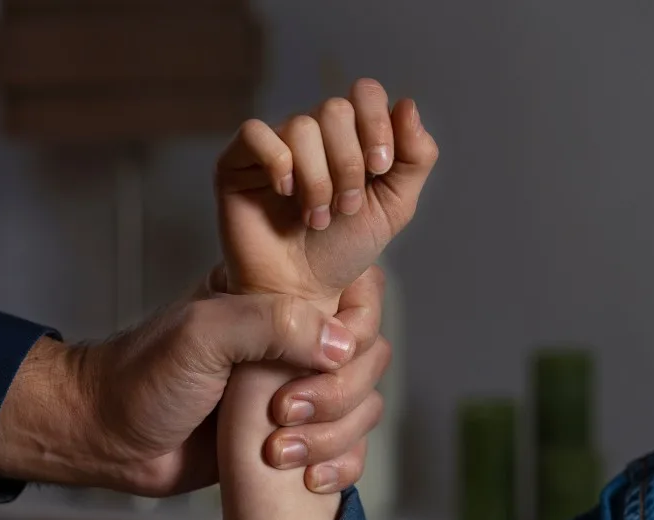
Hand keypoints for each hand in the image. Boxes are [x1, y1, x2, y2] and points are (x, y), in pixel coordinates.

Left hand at [0, 269, 389, 496]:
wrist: (109, 439)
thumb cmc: (143, 377)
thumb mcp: (202, 334)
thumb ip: (272, 324)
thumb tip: (342, 345)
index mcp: (277, 297)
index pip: (357, 294)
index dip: (354, 329)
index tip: (320, 359)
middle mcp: (294, 340)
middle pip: (369, 357)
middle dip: (338, 394)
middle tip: (283, 412)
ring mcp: (296, 390)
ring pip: (363, 407)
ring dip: (333, 436)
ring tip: (277, 452)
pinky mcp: (292, 438)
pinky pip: (347, 449)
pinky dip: (340, 466)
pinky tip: (308, 478)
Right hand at [216, 79, 438, 302]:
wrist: (301, 291)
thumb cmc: (342, 250)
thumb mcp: (394, 206)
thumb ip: (415, 158)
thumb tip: (408, 104)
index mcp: (350, 136)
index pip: (364, 94)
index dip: (377, 123)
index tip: (380, 168)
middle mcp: (311, 134)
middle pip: (335, 109)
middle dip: (348, 163)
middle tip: (345, 208)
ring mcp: (274, 145)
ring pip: (301, 126)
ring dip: (318, 179)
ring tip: (315, 217)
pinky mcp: (237, 162)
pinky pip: (255, 133)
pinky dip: (277, 162)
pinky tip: (284, 193)